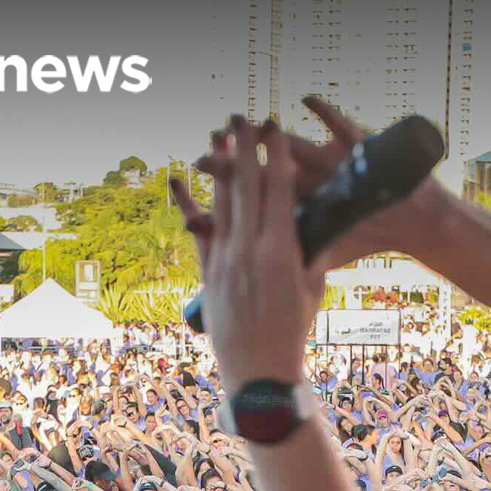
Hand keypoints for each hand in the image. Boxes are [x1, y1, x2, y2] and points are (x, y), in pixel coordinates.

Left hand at [177, 120, 319, 389]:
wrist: (259, 373)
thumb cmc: (294, 333)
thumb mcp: (312, 289)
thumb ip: (309, 253)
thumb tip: (312, 224)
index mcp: (281, 252)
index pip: (278, 191)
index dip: (275, 156)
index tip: (274, 128)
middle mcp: (249, 250)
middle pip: (245, 187)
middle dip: (244, 149)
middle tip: (241, 116)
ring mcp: (223, 260)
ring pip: (220, 202)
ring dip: (218, 165)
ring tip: (215, 135)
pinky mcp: (207, 273)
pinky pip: (196, 231)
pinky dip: (187, 204)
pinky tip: (177, 180)